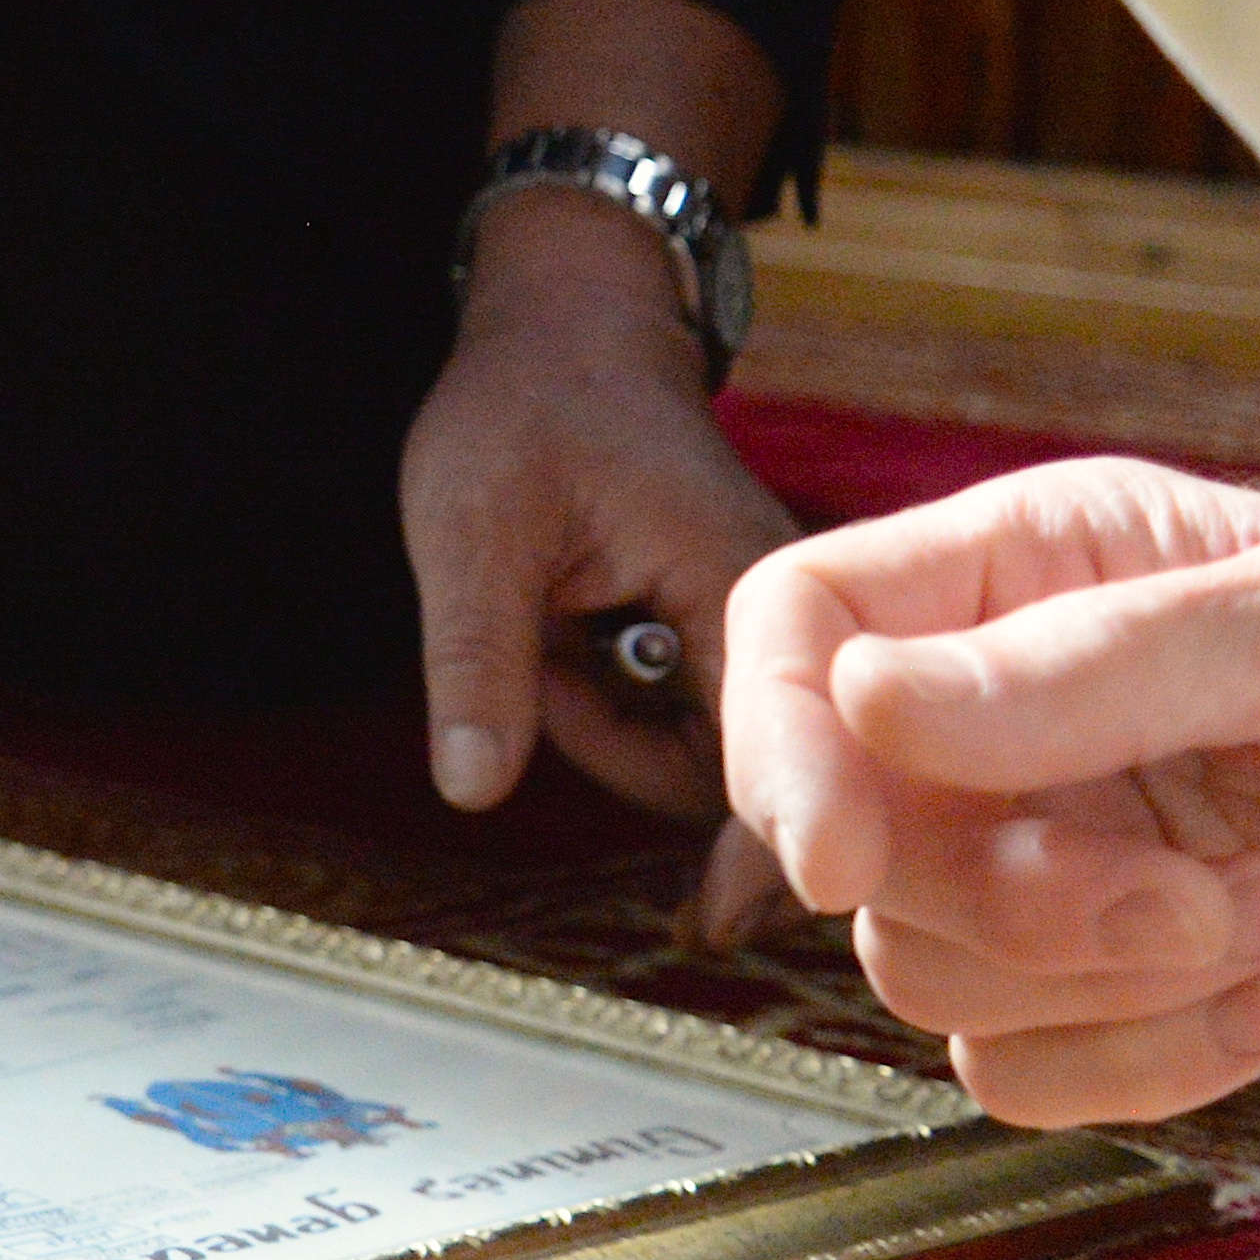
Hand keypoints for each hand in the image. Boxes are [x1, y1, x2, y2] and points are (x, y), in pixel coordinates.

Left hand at [402, 183, 798, 935]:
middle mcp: (773, 623)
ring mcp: (748, 634)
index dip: (761, 852)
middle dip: (616, 748)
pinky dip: (608, 704)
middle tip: (535, 656)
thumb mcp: (472, 526)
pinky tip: (557, 638)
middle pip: (732, 777)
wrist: (563, 330)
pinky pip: (674, 720)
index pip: (787, 760)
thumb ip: (477, 657)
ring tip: (539, 624)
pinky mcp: (713, 640)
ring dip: (601, 725)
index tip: (707, 929)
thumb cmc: (527, 403)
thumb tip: (472, 788)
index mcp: (747, 588)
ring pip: (692, 758)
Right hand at [726, 457, 1259, 1123]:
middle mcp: (1024, 716)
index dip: (780, 745)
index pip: (801, 634)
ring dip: (1112, 985)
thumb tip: (860, 700)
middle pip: (867, 846)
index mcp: (1038, 571)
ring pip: (937, 973)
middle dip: (1022, 904)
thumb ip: (1086, 668)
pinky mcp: (1143, 990)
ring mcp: (1075, 860)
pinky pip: (1032, 1074)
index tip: (850, 857)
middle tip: (1191, 896)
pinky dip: (1154, 1066)